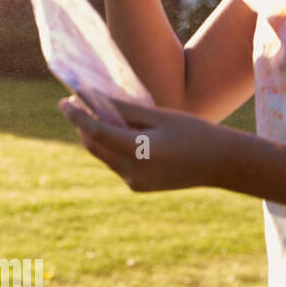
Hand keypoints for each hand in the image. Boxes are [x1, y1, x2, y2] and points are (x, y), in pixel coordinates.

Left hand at [58, 96, 228, 191]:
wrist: (221, 164)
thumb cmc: (193, 132)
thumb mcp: (158, 116)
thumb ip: (123, 110)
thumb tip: (92, 100)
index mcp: (140, 152)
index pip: (95, 132)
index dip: (76, 116)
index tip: (64, 101)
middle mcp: (133, 172)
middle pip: (94, 145)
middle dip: (82, 124)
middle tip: (76, 103)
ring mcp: (134, 182)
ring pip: (102, 155)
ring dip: (95, 135)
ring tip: (95, 113)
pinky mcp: (137, 186)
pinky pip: (115, 163)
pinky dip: (110, 146)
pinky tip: (116, 131)